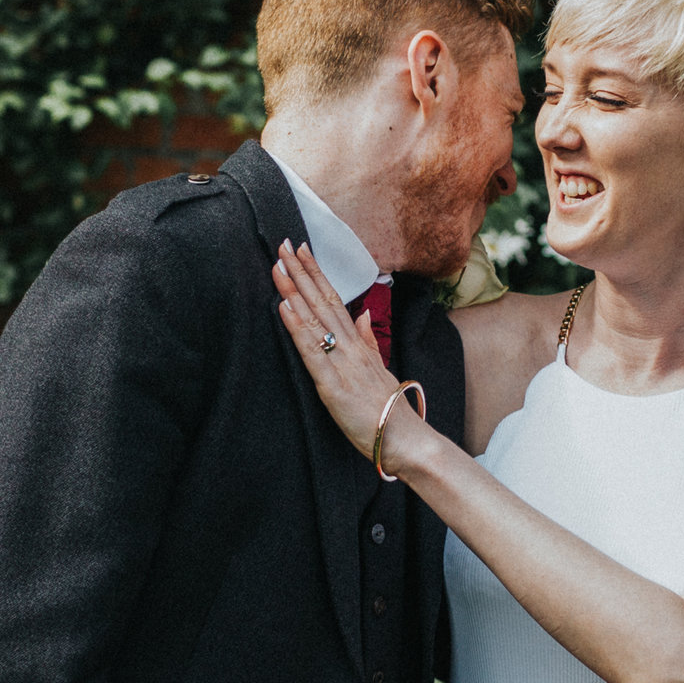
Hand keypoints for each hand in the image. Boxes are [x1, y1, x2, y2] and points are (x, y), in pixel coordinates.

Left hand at [272, 243, 432, 472]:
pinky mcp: (331, 386)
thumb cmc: (390, 409)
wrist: (405, 438)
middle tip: (284, 244)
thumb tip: (364, 316)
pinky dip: (296, 328)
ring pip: (315, 320)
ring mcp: (341, 364)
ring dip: (295, 291)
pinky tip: (284, 308)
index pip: (335, 300)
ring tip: (278, 266)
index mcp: (358, 344)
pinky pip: (311, 352)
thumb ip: (369, 342)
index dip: (318, 274)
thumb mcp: (380, 369)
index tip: (303, 250)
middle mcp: (350, 347)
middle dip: (302, 272)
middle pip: (323, 301)